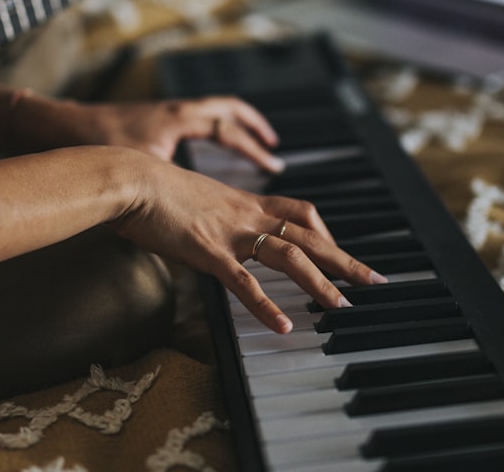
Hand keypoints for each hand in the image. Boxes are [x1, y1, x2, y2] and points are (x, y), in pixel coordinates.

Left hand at [33, 96, 284, 172]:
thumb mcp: (143, 172)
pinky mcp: (152, 119)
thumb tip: (194, 220)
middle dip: (253, 124)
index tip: (271, 163)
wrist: (65, 128)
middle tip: (271, 144)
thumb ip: (174, 193)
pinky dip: (210, 127)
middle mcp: (176, 111)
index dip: (252, 147)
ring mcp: (164, 112)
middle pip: (228, 108)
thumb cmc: (99, 146)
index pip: (228, 129)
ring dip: (233, 123)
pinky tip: (207, 146)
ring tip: (250, 139)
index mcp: (179, 120)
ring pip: (211, 108)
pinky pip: (194, 117)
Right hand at [110, 151, 384, 333]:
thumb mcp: (191, 198)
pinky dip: (267, 305)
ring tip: (342, 307)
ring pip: (289, 257)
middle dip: (345, 259)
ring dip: (320, 283)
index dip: (325, 233)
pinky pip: (244, 282)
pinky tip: (284, 325)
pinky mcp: (208, 250)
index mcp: (244, 202)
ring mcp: (230, 232)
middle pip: (309, 235)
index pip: (300, 212)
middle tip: (373, 280)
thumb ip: (208, 214)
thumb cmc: (150, 187)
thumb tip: (204, 228)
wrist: (130, 177)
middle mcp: (246, 214)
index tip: (339, 252)